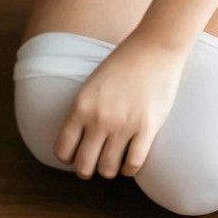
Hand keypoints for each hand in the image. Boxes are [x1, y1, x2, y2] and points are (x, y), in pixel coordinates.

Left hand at [54, 31, 188, 180]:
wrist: (155, 47)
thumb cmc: (124, 64)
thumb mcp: (92, 84)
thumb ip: (83, 111)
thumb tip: (78, 142)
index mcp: (81, 105)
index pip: (62, 150)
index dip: (69, 158)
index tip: (77, 154)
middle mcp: (99, 118)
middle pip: (84, 167)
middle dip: (88, 169)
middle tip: (96, 161)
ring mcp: (123, 124)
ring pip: (108, 170)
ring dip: (111, 169)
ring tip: (115, 159)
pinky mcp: (147, 128)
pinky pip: (133, 165)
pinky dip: (130, 169)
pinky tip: (131, 159)